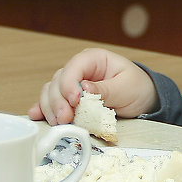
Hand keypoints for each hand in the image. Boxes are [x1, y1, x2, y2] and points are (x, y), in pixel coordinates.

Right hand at [28, 48, 158, 124]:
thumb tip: (84, 89)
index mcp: (94, 59)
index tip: (74, 101)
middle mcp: (79, 69)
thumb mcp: (126, 87)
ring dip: (51, 108)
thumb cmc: (137, 88)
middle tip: (65, 118)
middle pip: (58, 81)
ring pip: (51, 92)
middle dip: (58, 101)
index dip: (69, 84)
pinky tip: (38, 116)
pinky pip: (51, 102)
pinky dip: (44, 109)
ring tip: (60, 122)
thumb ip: (105, 89)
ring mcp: (72, 84)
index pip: (74, 67)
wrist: (143, 99)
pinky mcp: (69, 100)